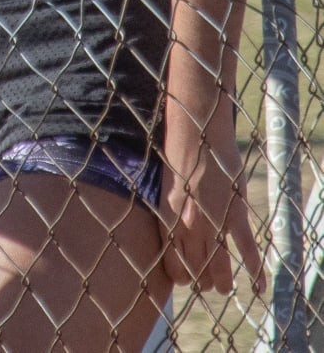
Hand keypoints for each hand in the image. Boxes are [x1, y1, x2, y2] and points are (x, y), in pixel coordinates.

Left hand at [160, 101, 263, 293]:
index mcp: (168, 221)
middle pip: (196, 268)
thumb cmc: (175, 157)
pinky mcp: (235, 215)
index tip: (184, 280)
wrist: (196, 136)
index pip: (173, 264)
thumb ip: (171, 212)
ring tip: (223, 288)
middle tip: (205, 285)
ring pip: (219, 264)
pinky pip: (247, 249)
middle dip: (201, 281)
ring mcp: (213, 223)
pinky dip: (254, 269)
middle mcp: (189, 228)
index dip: (180, 276)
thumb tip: (178, 227)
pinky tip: (258, 286)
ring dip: (222, 280)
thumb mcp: (165, 189)